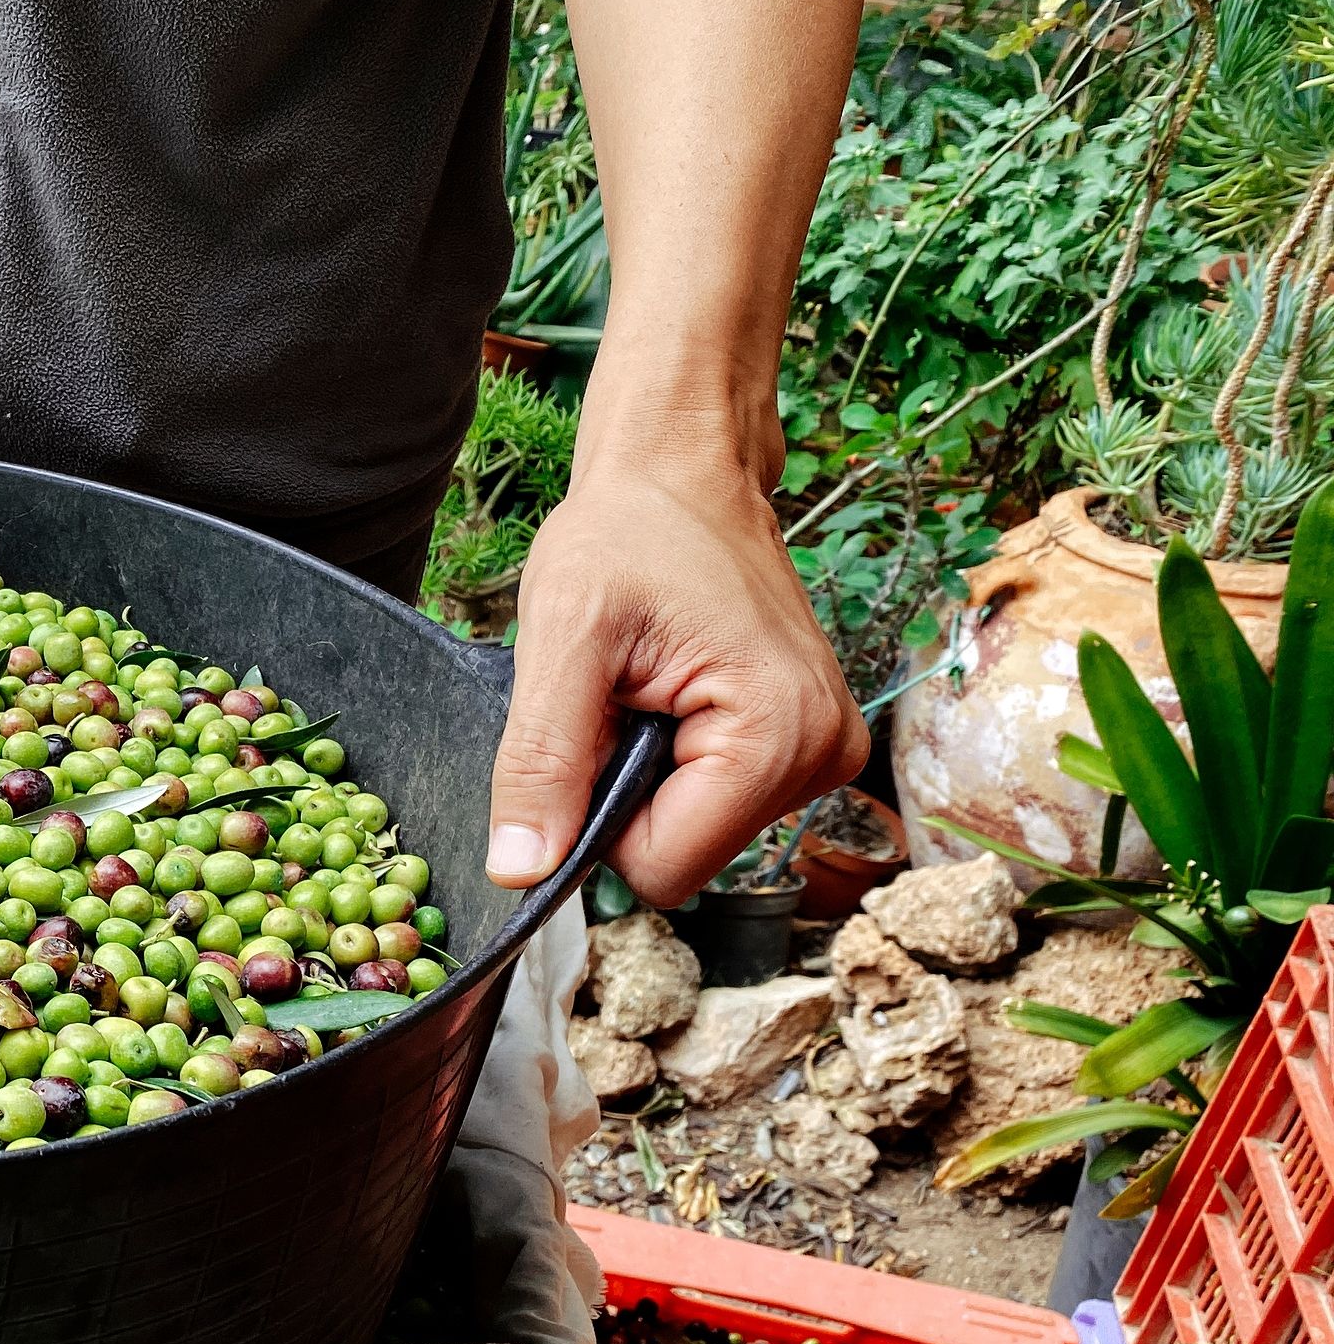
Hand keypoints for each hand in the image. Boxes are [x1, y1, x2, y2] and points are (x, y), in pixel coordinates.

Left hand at [483, 389, 865, 903]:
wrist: (683, 472)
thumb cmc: (628, 531)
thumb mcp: (563, 638)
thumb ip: (540, 761)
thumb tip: (519, 871)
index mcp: (777, 737)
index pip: (661, 870)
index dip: (597, 819)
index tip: (595, 728)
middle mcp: (823, 756)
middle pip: (680, 855)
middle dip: (624, 790)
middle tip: (620, 694)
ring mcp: (824, 752)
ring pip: (693, 830)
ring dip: (646, 771)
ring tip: (647, 682)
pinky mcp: (807, 743)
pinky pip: (712, 799)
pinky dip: (673, 758)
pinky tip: (673, 690)